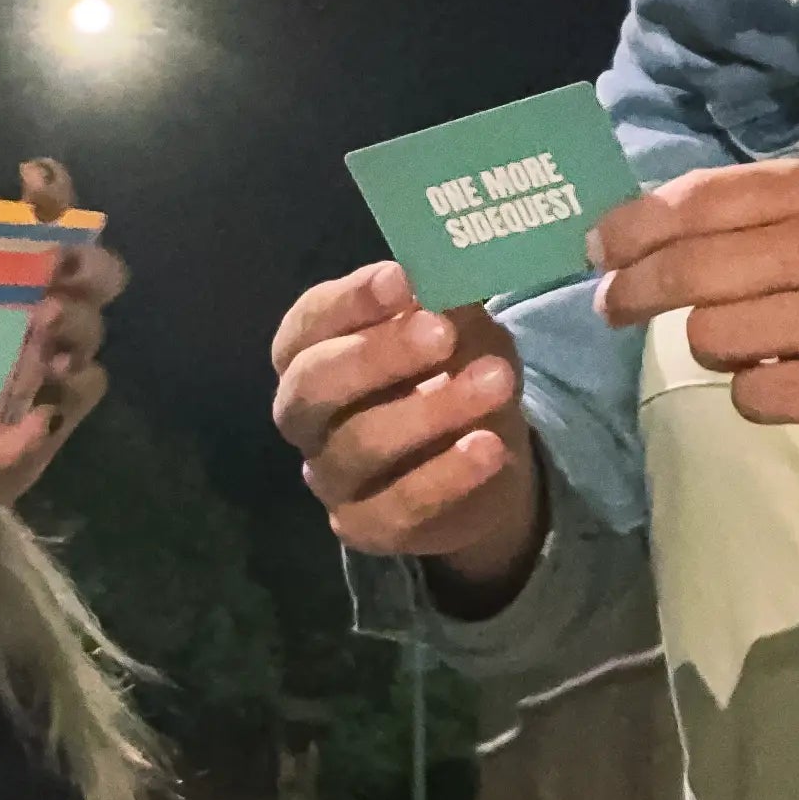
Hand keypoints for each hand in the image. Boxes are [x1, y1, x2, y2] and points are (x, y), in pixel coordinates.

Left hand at [10, 155, 122, 470]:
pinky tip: (50, 380)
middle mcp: (45, 303)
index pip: (47, 215)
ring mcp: (58, 354)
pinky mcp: (60, 405)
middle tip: (57, 266)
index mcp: (10, 268)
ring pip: (91, 327)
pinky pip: (89, 386)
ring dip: (76, 321)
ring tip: (45, 321)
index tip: (31, 178)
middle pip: (95, 272)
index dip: (52, 190)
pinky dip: (75, 382)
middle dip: (86, 264)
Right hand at [271, 261, 543, 606]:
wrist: (485, 454)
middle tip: (440, 332)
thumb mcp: (461, 325)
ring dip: (429, 412)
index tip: (402, 279)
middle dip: (377, 355)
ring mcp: (328, 474)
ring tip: (494, 382)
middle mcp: (304, 413)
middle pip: (314, 385)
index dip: (350, 301)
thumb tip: (447, 273)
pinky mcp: (365, 526)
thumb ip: (448, 302)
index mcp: (311, 350)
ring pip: (358, 445)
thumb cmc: (454, 369)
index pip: (309, 322)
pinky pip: (398, 506)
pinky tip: (490, 446)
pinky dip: (447, 476)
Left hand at [589, 160, 798, 455]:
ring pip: (710, 336)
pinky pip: (748, 394)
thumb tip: (632, 232)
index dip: (632, 228)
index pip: (696, 201)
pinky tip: (789, 381)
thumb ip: (745, 214)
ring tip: (755, 345)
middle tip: (612, 308)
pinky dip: (753, 393)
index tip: (597, 251)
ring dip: (713, 346)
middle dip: (635, 292)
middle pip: (689, 270)